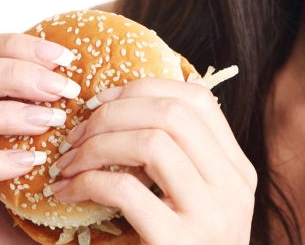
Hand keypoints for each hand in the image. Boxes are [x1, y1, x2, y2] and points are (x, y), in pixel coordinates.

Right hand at [0, 33, 81, 244]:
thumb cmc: (12, 208)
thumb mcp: (30, 152)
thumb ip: (45, 115)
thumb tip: (96, 79)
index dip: (14, 46)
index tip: (63, 57)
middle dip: (10, 72)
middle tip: (60, 88)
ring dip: (0, 112)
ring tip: (47, 122)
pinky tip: (28, 163)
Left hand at [45, 77, 257, 244]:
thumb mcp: (190, 203)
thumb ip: (174, 160)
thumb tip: (124, 101)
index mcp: (237, 171)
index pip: (198, 99)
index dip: (143, 88)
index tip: (101, 101)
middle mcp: (234, 188)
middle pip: (173, 112)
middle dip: (113, 112)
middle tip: (75, 131)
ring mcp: (212, 217)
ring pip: (152, 141)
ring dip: (97, 143)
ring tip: (68, 162)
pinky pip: (128, 190)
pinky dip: (88, 181)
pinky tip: (67, 193)